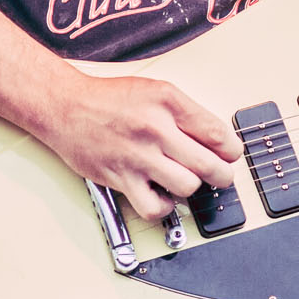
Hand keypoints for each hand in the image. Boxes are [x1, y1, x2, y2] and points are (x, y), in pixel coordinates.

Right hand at [33, 69, 243, 220]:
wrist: (66, 107)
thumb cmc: (110, 99)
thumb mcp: (155, 90)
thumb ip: (186, 113)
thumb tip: (217, 140)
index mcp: (168, 102)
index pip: (218, 133)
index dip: (232, 150)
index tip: (230, 155)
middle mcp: (155, 128)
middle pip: (209, 164)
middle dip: (223, 175)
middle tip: (220, 176)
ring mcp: (138, 156)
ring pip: (187, 187)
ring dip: (191, 187)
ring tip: (184, 181)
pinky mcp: (121, 178)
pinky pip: (154, 207)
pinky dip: (163, 207)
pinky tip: (161, 194)